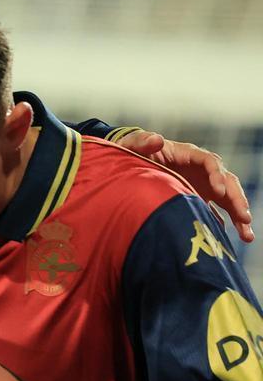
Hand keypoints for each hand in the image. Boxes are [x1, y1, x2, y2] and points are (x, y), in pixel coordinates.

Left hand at [116, 130, 253, 242]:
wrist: (132, 161)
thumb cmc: (133, 150)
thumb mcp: (133, 144)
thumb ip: (141, 141)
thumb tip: (157, 139)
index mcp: (189, 154)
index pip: (210, 162)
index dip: (216, 175)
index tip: (218, 191)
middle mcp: (202, 169)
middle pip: (226, 182)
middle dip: (237, 199)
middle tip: (245, 218)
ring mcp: (202, 184)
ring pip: (227, 199)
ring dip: (239, 215)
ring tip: (247, 235)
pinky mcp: (199, 198)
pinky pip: (215, 211)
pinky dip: (224, 224)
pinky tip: (226, 241)